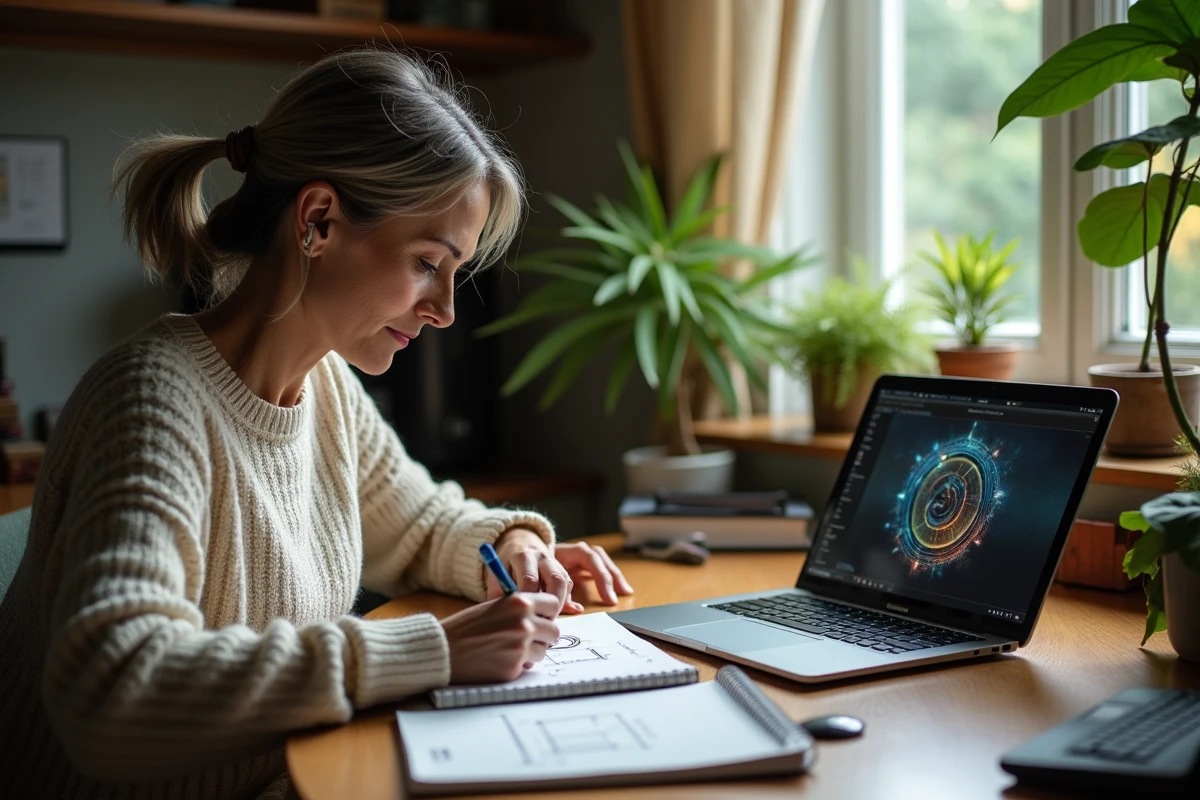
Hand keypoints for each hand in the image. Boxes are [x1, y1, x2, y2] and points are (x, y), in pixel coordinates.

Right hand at [440, 593, 560, 682]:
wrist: (444, 649)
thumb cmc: (466, 627)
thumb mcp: (495, 607)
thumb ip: (519, 609)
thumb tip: (543, 618)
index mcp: (520, 602)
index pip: (553, 604)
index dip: (548, 613)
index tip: (542, 619)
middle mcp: (525, 623)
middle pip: (554, 631)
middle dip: (544, 636)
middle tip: (529, 639)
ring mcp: (521, 646)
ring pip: (542, 651)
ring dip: (530, 652)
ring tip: (508, 649)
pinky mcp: (514, 667)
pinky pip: (527, 667)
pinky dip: (517, 665)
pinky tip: (498, 660)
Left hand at [489, 528, 576, 613]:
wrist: (516, 548)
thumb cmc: (504, 570)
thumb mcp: (496, 580)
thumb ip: (501, 597)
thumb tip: (509, 617)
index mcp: (522, 556)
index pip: (530, 580)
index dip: (530, 602)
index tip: (525, 617)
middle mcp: (541, 556)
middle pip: (556, 580)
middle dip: (552, 604)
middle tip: (542, 621)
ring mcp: (554, 561)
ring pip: (565, 584)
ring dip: (560, 603)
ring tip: (547, 618)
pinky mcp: (562, 568)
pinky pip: (569, 585)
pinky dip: (563, 600)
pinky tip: (550, 609)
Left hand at [489, 530, 634, 613]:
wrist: (518, 541)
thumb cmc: (509, 566)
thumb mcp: (498, 577)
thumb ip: (503, 594)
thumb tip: (513, 614)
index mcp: (524, 555)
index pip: (529, 577)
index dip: (532, 598)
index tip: (536, 616)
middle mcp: (547, 551)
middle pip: (560, 571)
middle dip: (565, 596)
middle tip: (567, 616)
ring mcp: (565, 550)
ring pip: (588, 558)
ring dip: (602, 578)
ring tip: (613, 598)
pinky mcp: (578, 555)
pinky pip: (599, 561)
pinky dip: (612, 574)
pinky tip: (623, 589)